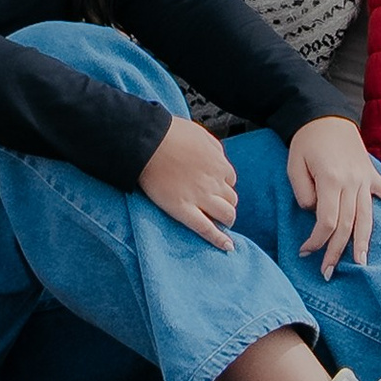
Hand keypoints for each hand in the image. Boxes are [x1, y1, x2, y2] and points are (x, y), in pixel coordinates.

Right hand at [139, 117, 240, 247]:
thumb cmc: (170, 134)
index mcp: (218, 163)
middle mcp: (214, 182)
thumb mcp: (200, 133)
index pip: (230, 179)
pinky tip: (227, 247)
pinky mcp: (184, 210)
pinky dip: (219, 240)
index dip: (223, 185)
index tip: (216, 189)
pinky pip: (207, 229)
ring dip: (226, 219)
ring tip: (220, 223)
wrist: (149, 143)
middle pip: (231, 199)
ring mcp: (200, 197)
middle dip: (227, 204)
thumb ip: (214, 147)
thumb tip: (219, 158)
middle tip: (218, 207)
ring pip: (226, 215)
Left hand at [287, 117, 380, 277]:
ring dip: (364, 242)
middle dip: (336, 251)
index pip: (327, 220)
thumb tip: (314, 213)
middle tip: (327, 273)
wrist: (324, 115)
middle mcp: (351, 181)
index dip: (316, 240)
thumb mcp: (294, 165)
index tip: (306, 251)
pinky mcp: (371, 174)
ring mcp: (365, 179)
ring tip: (362, 264)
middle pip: (347, 224)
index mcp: (331, 179)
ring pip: (367, 217)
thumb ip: (303, 192)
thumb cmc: (306, 141)